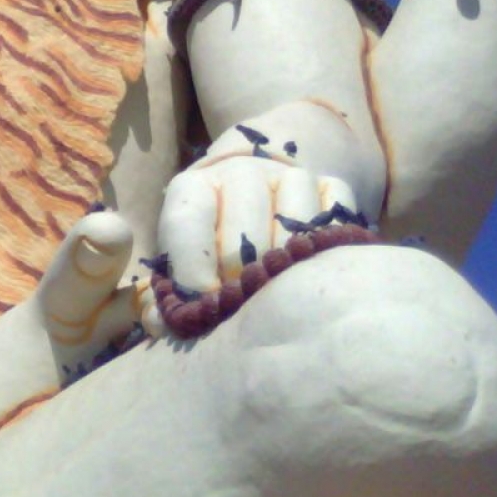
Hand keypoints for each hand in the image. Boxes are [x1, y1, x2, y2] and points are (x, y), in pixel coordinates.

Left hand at [157, 125, 360, 293]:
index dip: (192, 275)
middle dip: (241, 284)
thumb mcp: (179, 256)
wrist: (252, 191)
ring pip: (294, 231)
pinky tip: (311, 272)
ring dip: (286, 272)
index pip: (187, 226)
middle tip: (243, 308)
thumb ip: (167, 292)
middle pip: (243, 238)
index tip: (204, 307)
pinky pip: (335, 222)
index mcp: (191, 188)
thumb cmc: (209, 239)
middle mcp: (239, 173)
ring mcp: (288, 176)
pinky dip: (327, 253)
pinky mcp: (329, 184)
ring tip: (277, 293)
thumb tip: (161, 323)